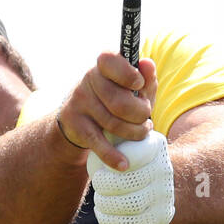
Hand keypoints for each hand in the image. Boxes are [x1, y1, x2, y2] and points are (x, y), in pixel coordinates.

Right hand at [55, 54, 157, 170]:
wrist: (77, 121)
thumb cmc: (113, 99)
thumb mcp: (131, 88)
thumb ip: (145, 78)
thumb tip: (148, 64)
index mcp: (104, 64)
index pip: (111, 60)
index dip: (128, 74)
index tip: (137, 85)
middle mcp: (88, 79)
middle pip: (120, 102)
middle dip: (141, 114)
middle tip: (145, 118)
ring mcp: (80, 102)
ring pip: (114, 124)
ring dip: (134, 133)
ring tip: (141, 132)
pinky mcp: (75, 125)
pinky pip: (98, 143)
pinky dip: (112, 156)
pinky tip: (123, 163)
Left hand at [87, 130, 175, 223]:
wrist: (154, 180)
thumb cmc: (126, 158)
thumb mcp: (122, 140)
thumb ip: (110, 136)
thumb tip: (98, 136)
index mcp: (155, 146)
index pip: (129, 156)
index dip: (110, 164)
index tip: (102, 167)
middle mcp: (164, 171)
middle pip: (125, 183)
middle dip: (103, 185)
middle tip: (98, 182)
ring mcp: (164, 196)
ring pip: (129, 205)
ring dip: (105, 204)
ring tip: (100, 199)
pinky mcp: (161, 217)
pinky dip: (111, 220)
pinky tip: (104, 213)